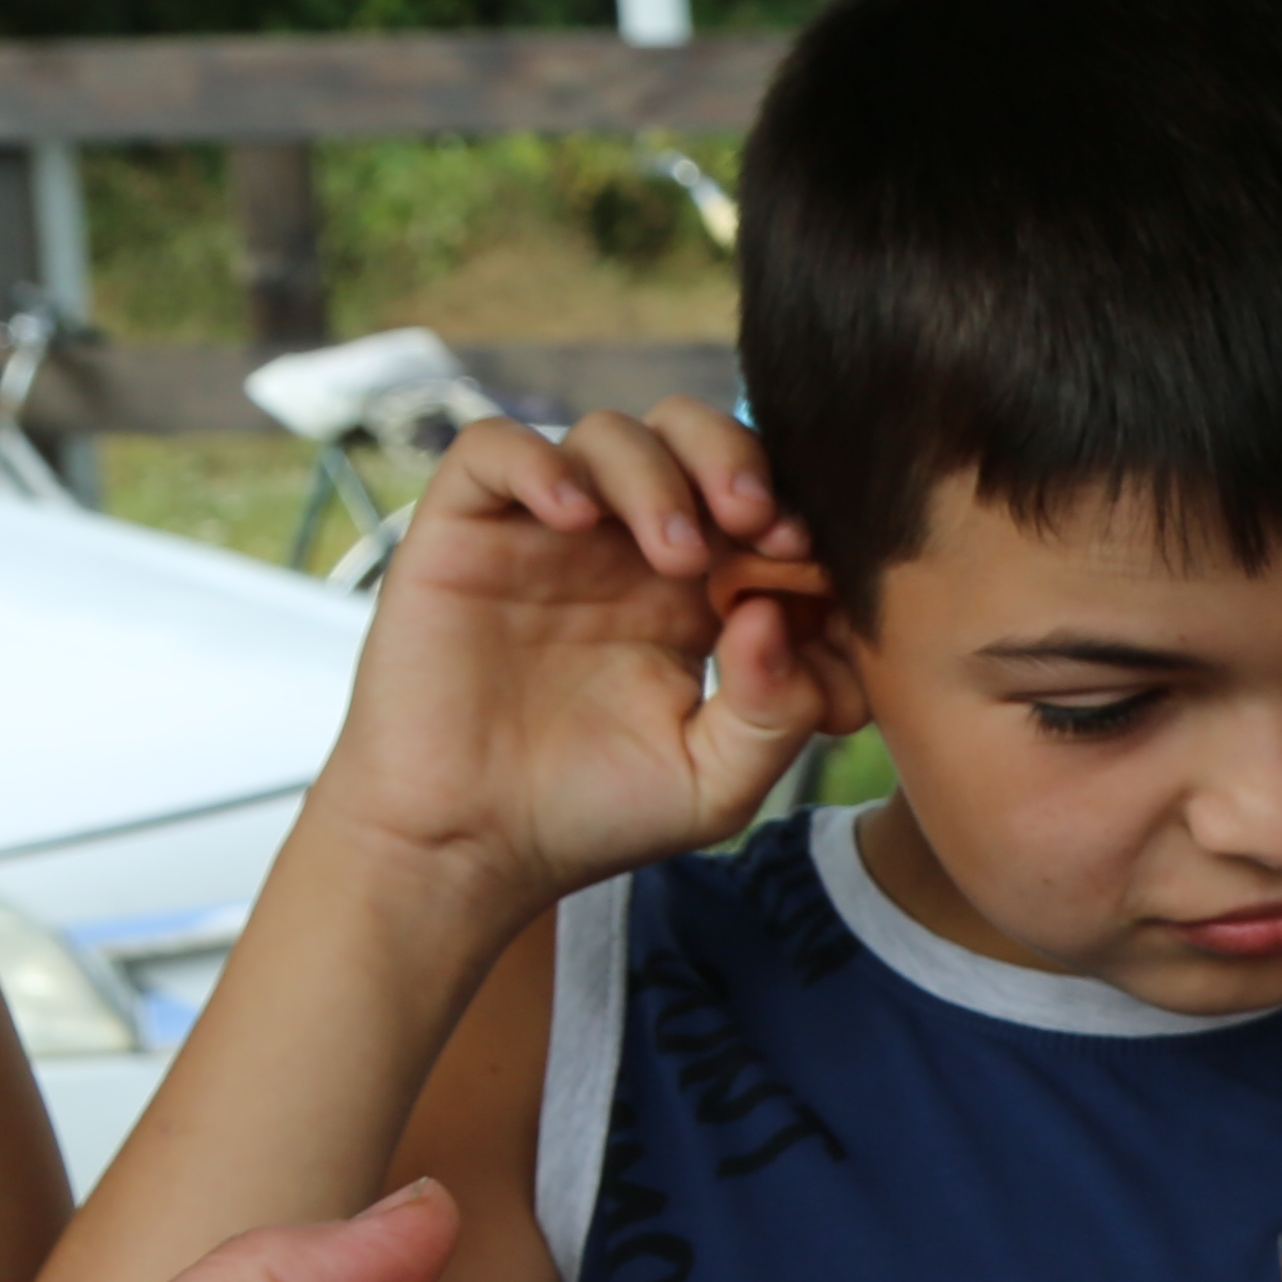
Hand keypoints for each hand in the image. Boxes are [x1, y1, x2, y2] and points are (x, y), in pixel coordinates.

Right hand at [315, 397, 850, 919]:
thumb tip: (776, 614)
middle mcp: (625, 548)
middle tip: (758, 522)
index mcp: (698, 594)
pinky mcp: (465, 533)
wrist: (469, 847)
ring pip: (607, 435)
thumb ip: (774, 710)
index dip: (796, 518)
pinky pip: (493, 451)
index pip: (761, 508)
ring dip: (656, 476)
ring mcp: (546, 535)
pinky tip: (574, 520)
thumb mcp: (716, 782)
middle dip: (736, 459)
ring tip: (676, 557)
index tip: (816, 566)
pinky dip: (539, 465)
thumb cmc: (594, 814)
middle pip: (692, 438)